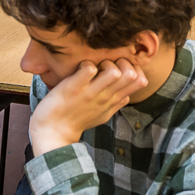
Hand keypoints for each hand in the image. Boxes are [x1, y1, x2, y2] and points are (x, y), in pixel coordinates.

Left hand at [29, 59, 147, 156]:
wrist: (54, 132)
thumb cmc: (77, 121)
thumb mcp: (103, 115)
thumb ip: (116, 105)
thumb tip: (127, 96)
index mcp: (114, 100)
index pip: (141, 81)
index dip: (135, 68)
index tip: (120, 68)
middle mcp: (106, 96)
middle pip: (131, 74)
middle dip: (122, 62)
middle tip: (106, 65)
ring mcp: (91, 93)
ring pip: (114, 72)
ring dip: (105, 63)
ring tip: (95, 67)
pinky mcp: (75, 88)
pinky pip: (88, 69)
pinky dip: (86, 64)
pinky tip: (79, 69)